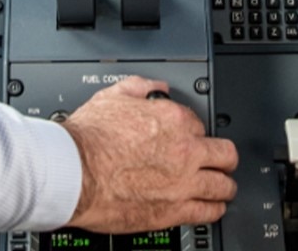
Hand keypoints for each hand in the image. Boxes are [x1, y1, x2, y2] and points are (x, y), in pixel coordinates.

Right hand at [59, 76, 239, 232]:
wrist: (72, 172)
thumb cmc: (87, 138)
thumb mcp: (114, 95)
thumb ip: (141, 87)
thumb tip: (156, 87)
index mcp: (173, 120)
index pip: (199, 124)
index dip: (194, 133)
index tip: (190, 139)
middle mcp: (185, 151)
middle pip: (225, 154)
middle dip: (223, 157)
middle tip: (220, 161)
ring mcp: (182, 183)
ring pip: (223, 185)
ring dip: (224, 184)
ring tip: (222, 187)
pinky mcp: (174, 211)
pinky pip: (209, 211)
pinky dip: (214, 209)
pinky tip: (213, 207)